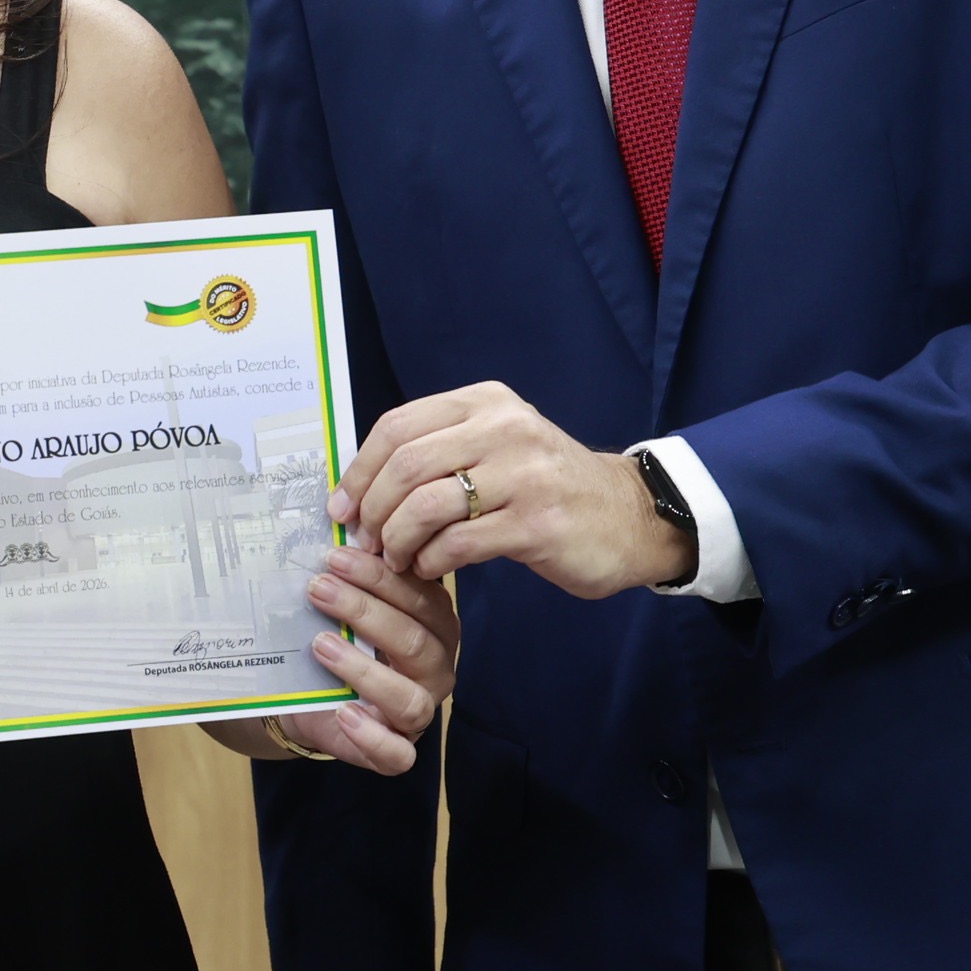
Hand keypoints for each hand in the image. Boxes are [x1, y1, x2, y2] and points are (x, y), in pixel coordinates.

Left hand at [217, 547, 457, 773]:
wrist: (306, 697)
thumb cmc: (334, 637)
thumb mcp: (341, 604)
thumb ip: (347, 576)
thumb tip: (328, 531)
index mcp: (431, 623)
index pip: (418, 595)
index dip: (377, 575)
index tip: (334, 555)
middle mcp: (435, 666)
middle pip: (415, 640)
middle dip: (365, 611)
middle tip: (318, 588)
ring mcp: (420, 710)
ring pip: (410, 697)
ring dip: (363, 669)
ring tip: (320, 645)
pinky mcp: (397, 749)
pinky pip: (398, 753)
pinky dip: (372, 735)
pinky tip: (344, 713)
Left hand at [338, 384, 688, 596]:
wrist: (629, 516)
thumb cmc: (547, 485)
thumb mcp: (497, 444)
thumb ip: (440, 449)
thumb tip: (361, 483)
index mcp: (486, 402)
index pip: (397, 426)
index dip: (359, 469)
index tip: (341, 504)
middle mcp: (505, 429)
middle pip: (405, 465)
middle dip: (373, 509)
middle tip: (365, 540)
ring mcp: (524, 475)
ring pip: (426, 505)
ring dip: (398, 540)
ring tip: (397, 558)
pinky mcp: (537, 524)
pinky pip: (458, 543)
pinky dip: (431, 561)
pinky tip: (430, 568)